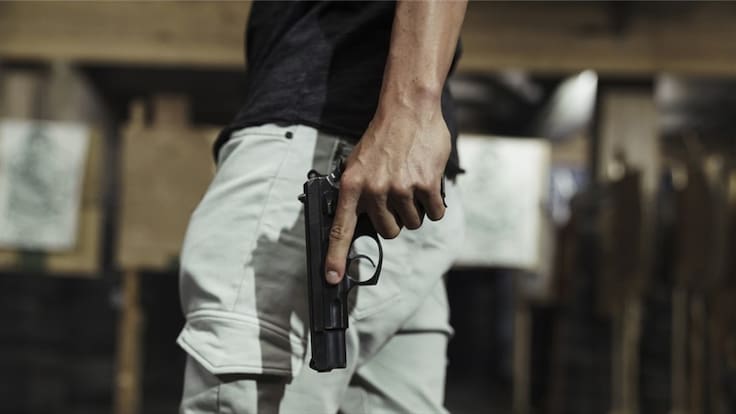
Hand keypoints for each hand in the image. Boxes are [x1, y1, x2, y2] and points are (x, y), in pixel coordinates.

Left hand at [324, 103, 450, 283]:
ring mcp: (400, 189)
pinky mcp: (425, 185)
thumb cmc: (383, 137)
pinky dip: (434, 204)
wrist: (408, 110)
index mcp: (352, 186)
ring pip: (412, 223)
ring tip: (411, 182)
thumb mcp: (357, 163)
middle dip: (396, 219)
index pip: (341, 229)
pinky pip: (433, 213)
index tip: (332, 278)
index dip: (336, 257)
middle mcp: (374, 190)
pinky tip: (428, 183)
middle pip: (389, 231)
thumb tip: (356, 219)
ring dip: (415, 209)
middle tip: (397, 195)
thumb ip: (357, 191)